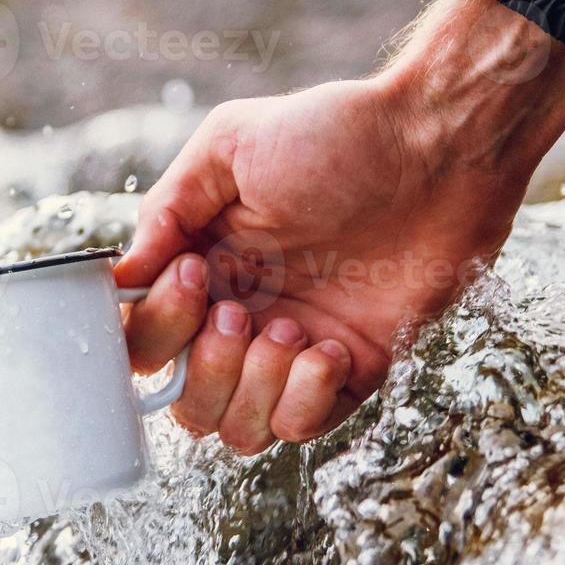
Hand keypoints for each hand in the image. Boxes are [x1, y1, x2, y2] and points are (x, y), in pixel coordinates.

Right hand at [117, 0, 564, 451]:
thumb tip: (124, 277)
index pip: (142, 338)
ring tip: (293, 329)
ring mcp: (291, 351)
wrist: (439, 147)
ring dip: (253, 388)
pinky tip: (333, 347)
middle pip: (181, 399)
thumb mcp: (230, 144)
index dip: (155, 326)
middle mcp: (238, 317)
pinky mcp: (350, 371)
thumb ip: (166, 208)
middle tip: (243, 311)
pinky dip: (307, 398)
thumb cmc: (336, 135)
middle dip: (205, 366)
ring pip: (236, 429)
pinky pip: (303, 427)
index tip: (192, 275)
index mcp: (200, 267)